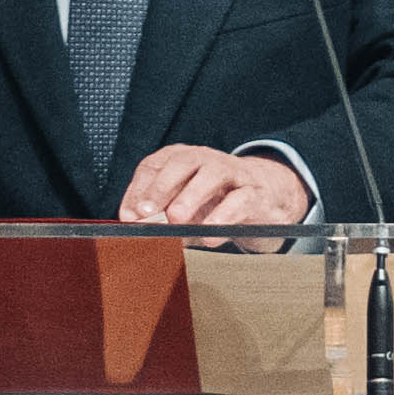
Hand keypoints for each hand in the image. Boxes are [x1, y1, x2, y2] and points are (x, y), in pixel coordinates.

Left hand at [113, 145, 307, 230]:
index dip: (140, 189)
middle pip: (182, 162)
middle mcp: (206, 159)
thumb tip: (133, 224)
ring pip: (212, 175)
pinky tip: (210, 235)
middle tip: (147, 212)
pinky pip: (240, 200)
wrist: (262, 197)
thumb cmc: (214, 201)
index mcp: (182, 159)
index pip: (154, 165)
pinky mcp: (254, 191)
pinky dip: (224, 216)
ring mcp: (232, 172)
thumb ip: (158, 213)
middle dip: (161, 187)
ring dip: (191, 197)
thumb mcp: (182, 204)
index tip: (130, 214)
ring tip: (177, 220)